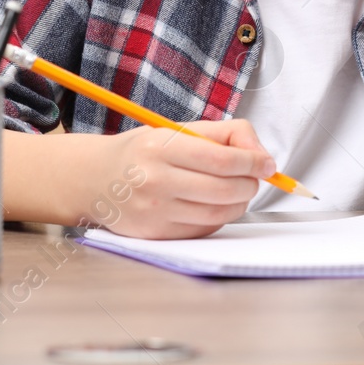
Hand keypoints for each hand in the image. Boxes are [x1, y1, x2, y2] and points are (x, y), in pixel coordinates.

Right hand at [91, 118, 275, 239]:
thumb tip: (262, 156)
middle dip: (251, 184)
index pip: (222, 159)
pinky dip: (220, 217)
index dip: (253, 162)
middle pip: (225, 189)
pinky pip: (203, 229)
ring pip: (218, 213)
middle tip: (254, 177)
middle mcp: (154, 180)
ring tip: (238, 190)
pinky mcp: (154, 235)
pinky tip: (215, 204)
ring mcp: (153, 211)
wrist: (96, 179)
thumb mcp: (179, 130)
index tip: (267, 163)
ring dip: (240, 202)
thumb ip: (226, 134)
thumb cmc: (145, 151)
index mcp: (160, 147)